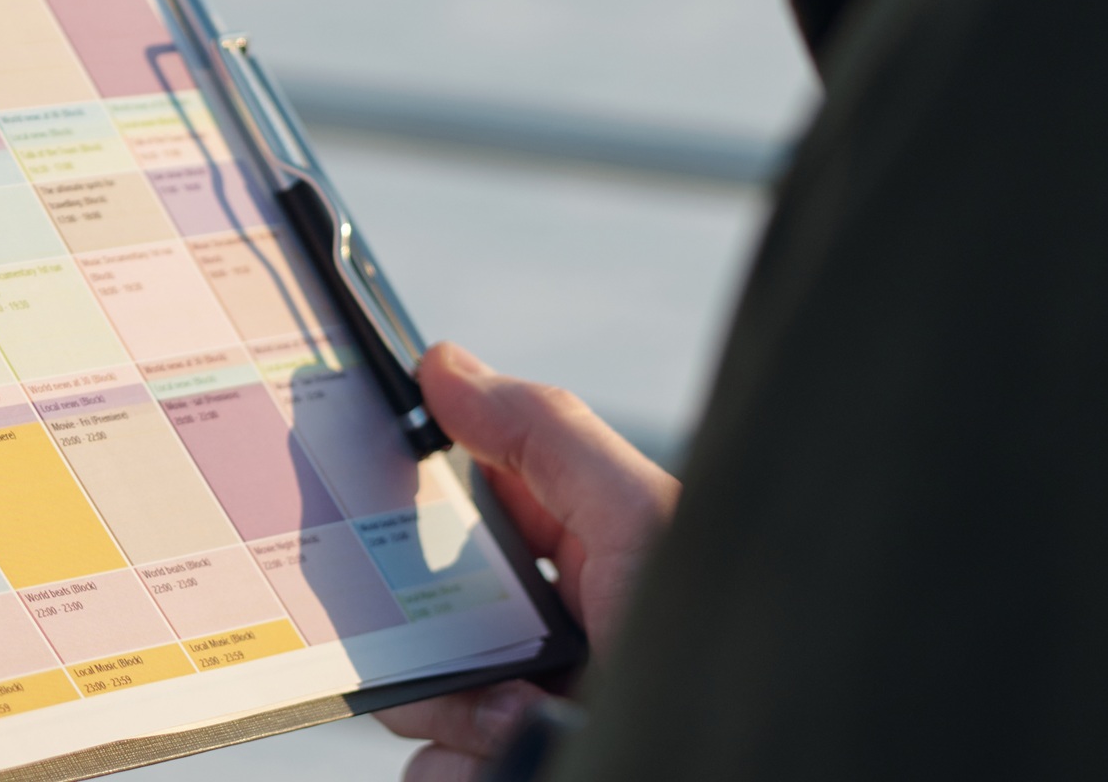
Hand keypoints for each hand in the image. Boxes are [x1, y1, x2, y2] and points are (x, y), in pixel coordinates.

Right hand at [374, 343, 678, 781]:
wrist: (733, 760)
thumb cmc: (720, 659)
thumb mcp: (643, 525)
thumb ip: (546, 436)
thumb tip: (445, 365)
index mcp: (598, 559)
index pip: (487, 497)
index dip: (427, 478)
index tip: (374, 459)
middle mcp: (562, 635)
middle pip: (434, 599)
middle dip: (423, 610)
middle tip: (450, 623)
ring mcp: (533, 712)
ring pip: (423, 688)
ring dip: (447, 702)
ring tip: (519, 716)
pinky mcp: (509, 770)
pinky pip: (433, 769)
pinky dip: (454, 768)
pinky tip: (508, 759)